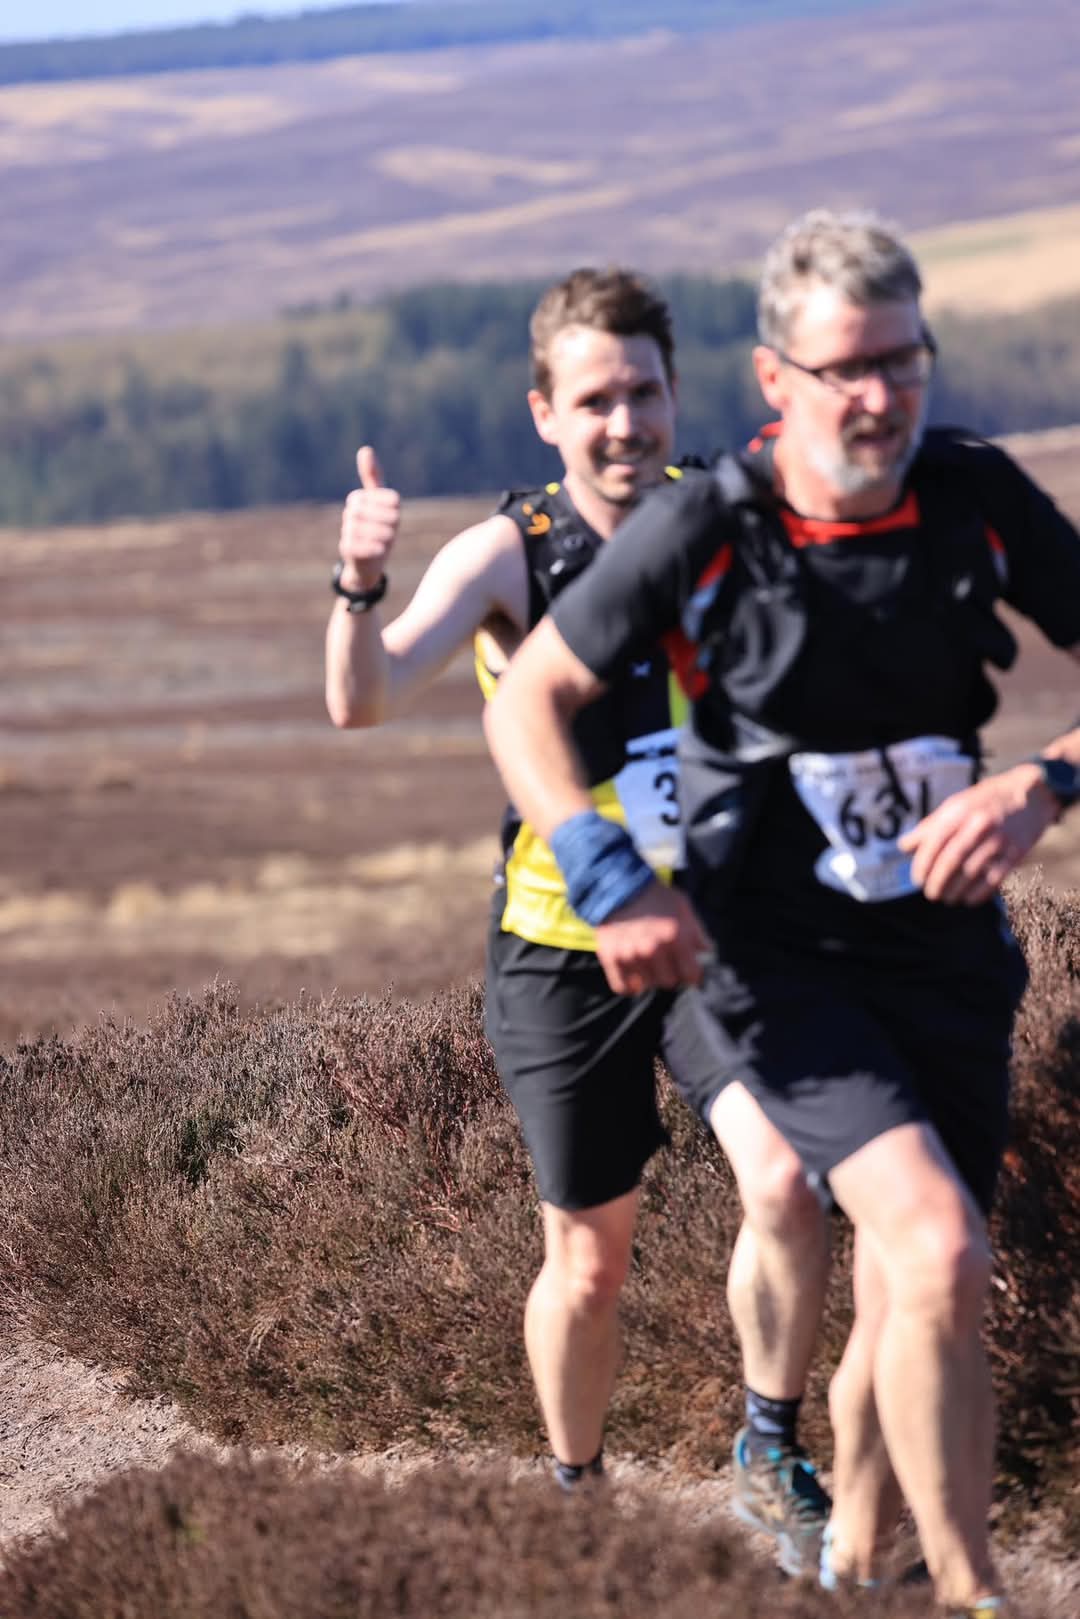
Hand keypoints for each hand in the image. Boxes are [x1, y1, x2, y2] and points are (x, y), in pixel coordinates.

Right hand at [338, 446, 399, 591]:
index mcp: (359, 498)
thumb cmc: (379, 528)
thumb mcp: (383, 504)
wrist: (368, 562)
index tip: (395, 515)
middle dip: (388, 522)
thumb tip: (364, 449)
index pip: (384, 498)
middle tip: (393, 529)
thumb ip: (376, 478)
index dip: (392, 507)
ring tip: (388, 541)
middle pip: (377, 514)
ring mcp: (347, 530)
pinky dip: (372, 548)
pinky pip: (359, 545)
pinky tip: (380, 550)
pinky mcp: (346, 548)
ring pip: (368, 529)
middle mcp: (351, 512)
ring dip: (383, 536)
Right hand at [593, 880, 713, 994]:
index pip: (691, 976)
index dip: (692, 974)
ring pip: (646, 985)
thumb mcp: (682, 906)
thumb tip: (706, 951)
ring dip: (649, 977)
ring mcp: (630, 955)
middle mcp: (652, 949)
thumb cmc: (655, 896)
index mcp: (674, 937)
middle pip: (668, 982)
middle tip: (665, 961)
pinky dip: (629, 984)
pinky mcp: (610, 958)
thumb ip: (696, 931)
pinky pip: (623, 987)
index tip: (688, 969)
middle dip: (670, 973)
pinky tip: (634, 973)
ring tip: (647, 962)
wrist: (617, 885)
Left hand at [898, 763, 1059, 904]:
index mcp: (961, 811)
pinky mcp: (1016, 853)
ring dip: (955, 891)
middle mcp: (980, 825)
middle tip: (930, 893)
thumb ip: (930, 826)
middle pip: (952, 860)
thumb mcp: (956, 804)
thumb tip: (904, 847)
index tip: (916, 879)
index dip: (922, 864)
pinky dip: (978, 894)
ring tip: (946, 897)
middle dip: (937, 882)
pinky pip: (994, 880)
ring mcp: (1000, 840)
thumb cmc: (986, 800)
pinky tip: (967, 899)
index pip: (935, 841)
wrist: (1032, 795)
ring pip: (972, 873)